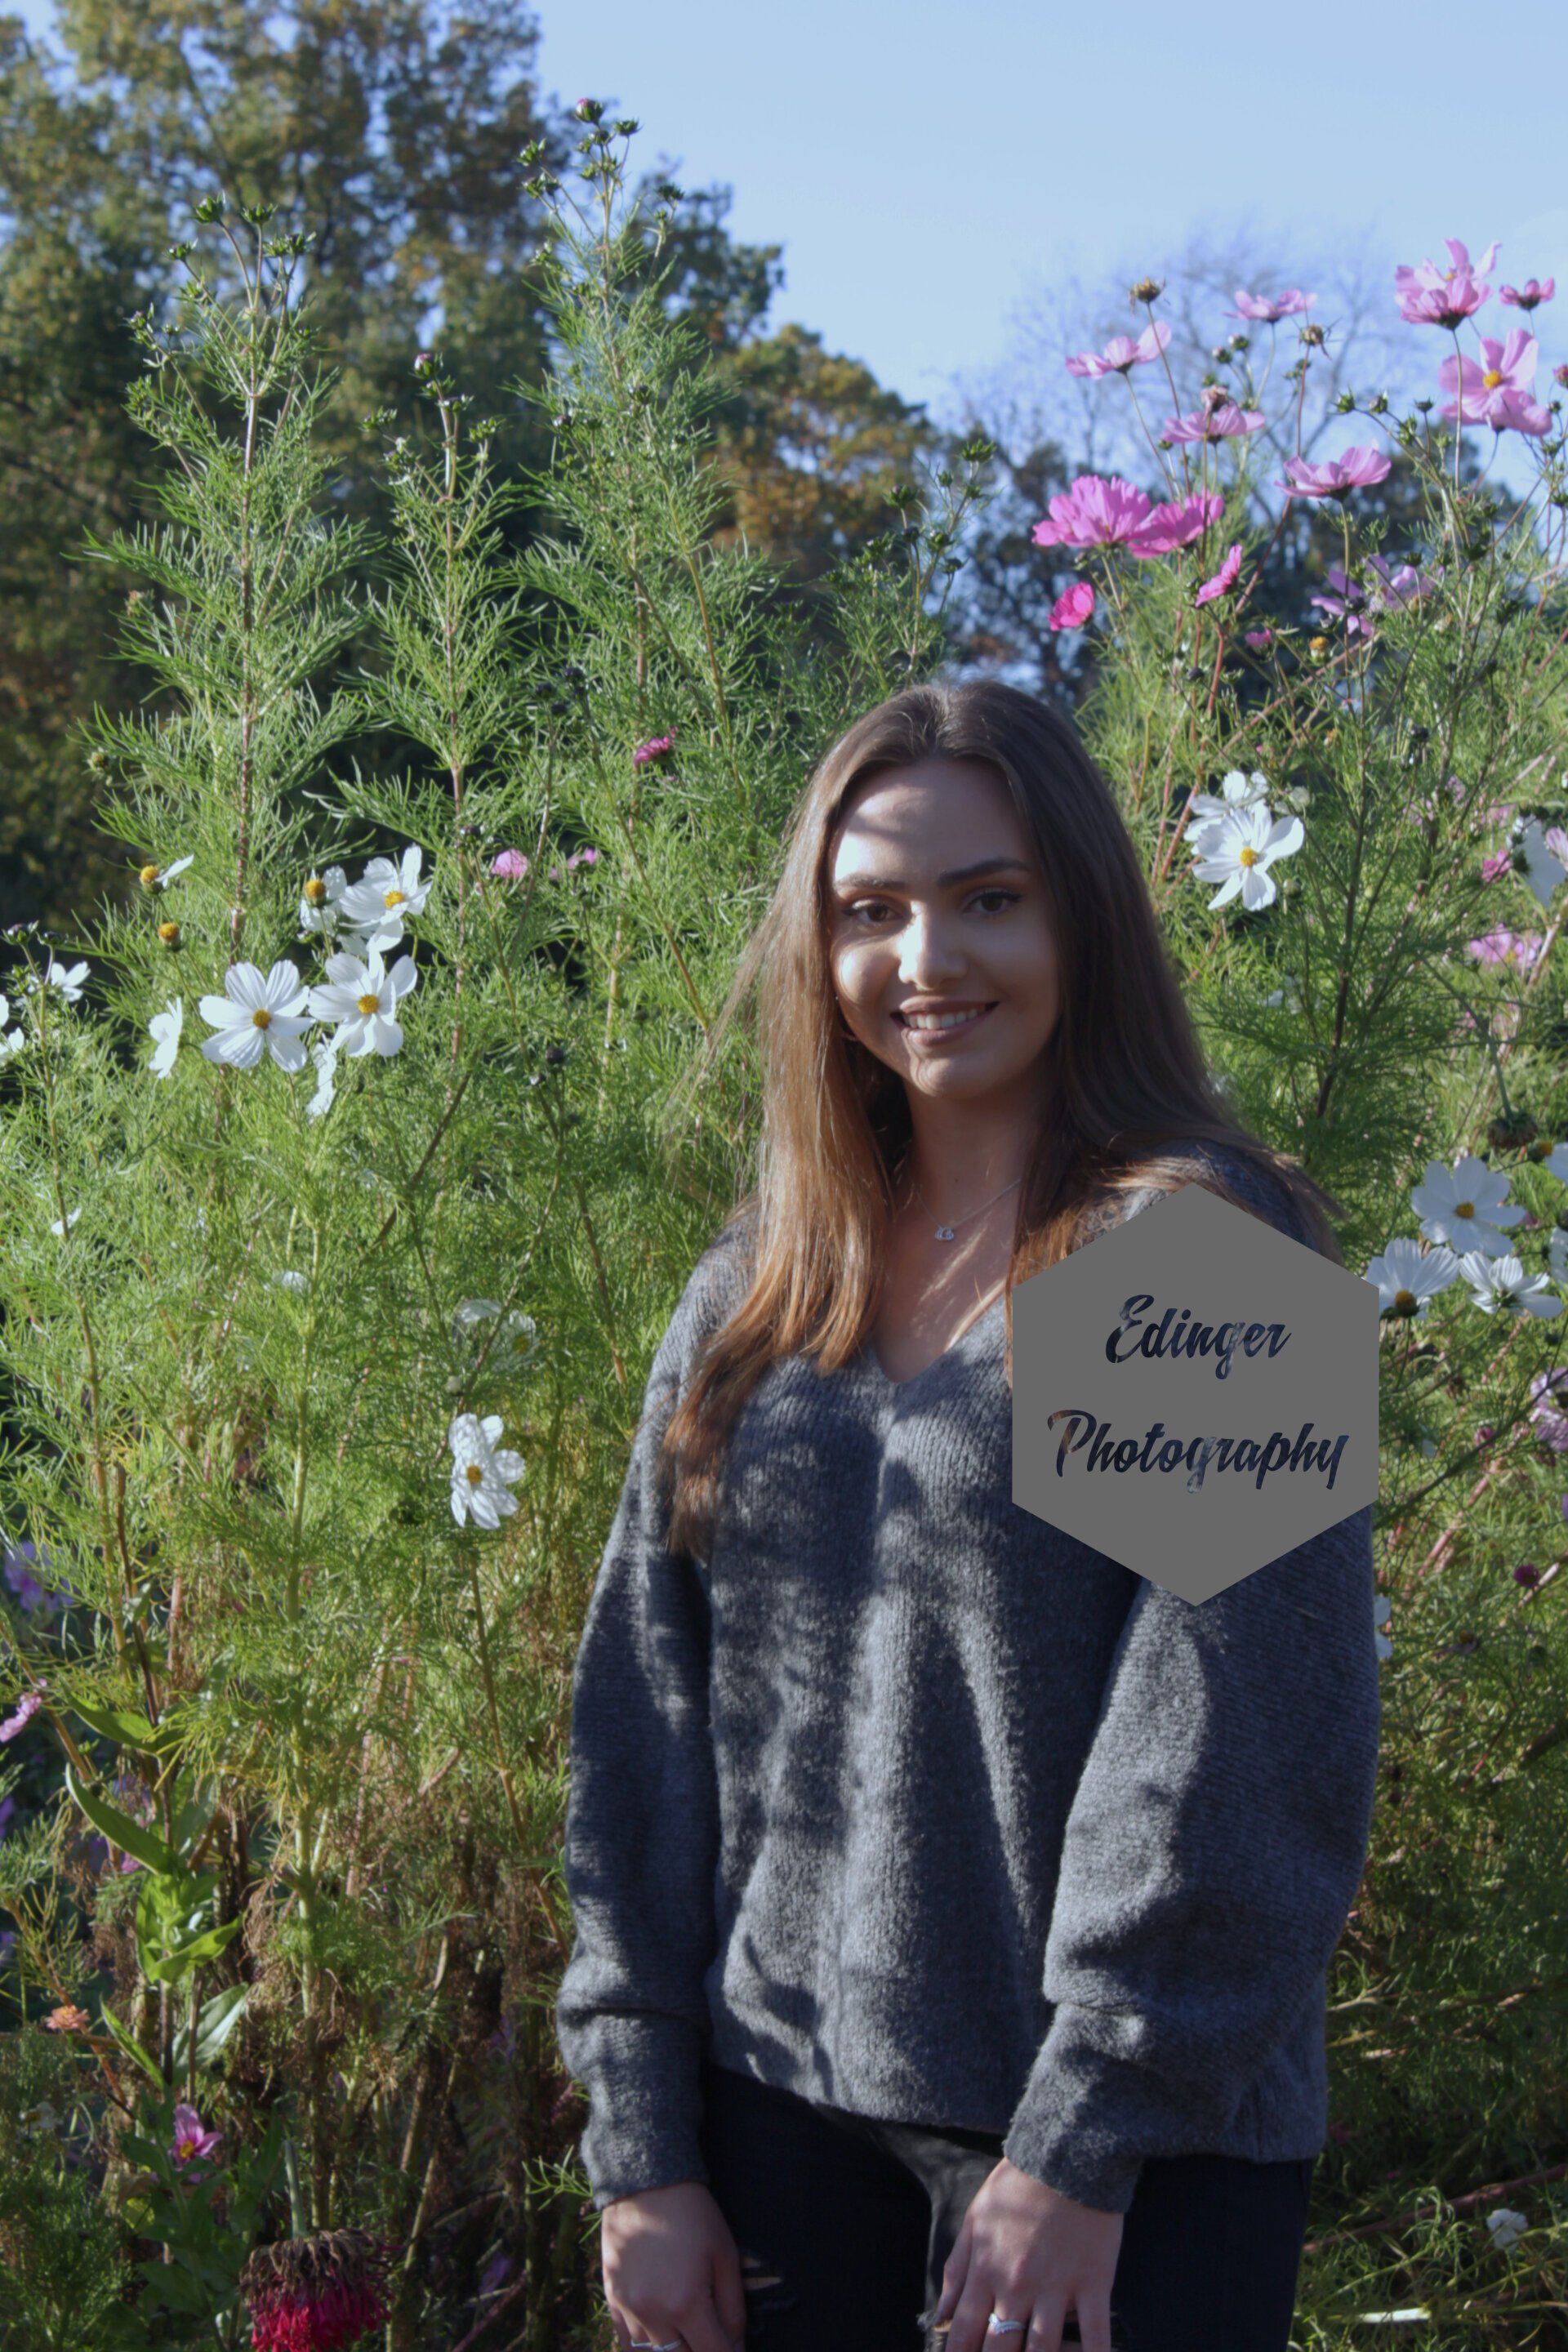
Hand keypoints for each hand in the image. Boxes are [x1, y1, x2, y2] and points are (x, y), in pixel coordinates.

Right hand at [600, 2178, 747, 2351]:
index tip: (735, 2348)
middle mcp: (653, 2314)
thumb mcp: (725, 2255)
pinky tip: (662, 2339)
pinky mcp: (612, 2301)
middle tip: (711, 2337)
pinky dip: (646, 2349)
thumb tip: (736, 2346)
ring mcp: (628, 2310)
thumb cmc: (693, 2215)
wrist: (645, 2181)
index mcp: (686, 2303)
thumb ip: (733, 2308)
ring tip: (689, 2336)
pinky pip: (628, 2345)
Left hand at [931, 2156, 1123, 2351]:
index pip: (965, 2332)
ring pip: (1043, 2350)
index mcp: (986, 2270)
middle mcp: (1017, 2286)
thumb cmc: (1017, 2186)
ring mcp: (1056, 2287)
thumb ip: (957, 2271)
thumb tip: (941, 2318)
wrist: (1064, 2154)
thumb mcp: (975, 2220)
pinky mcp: (1093, 2283)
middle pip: (1000, 2349)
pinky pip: (1095, 2334)